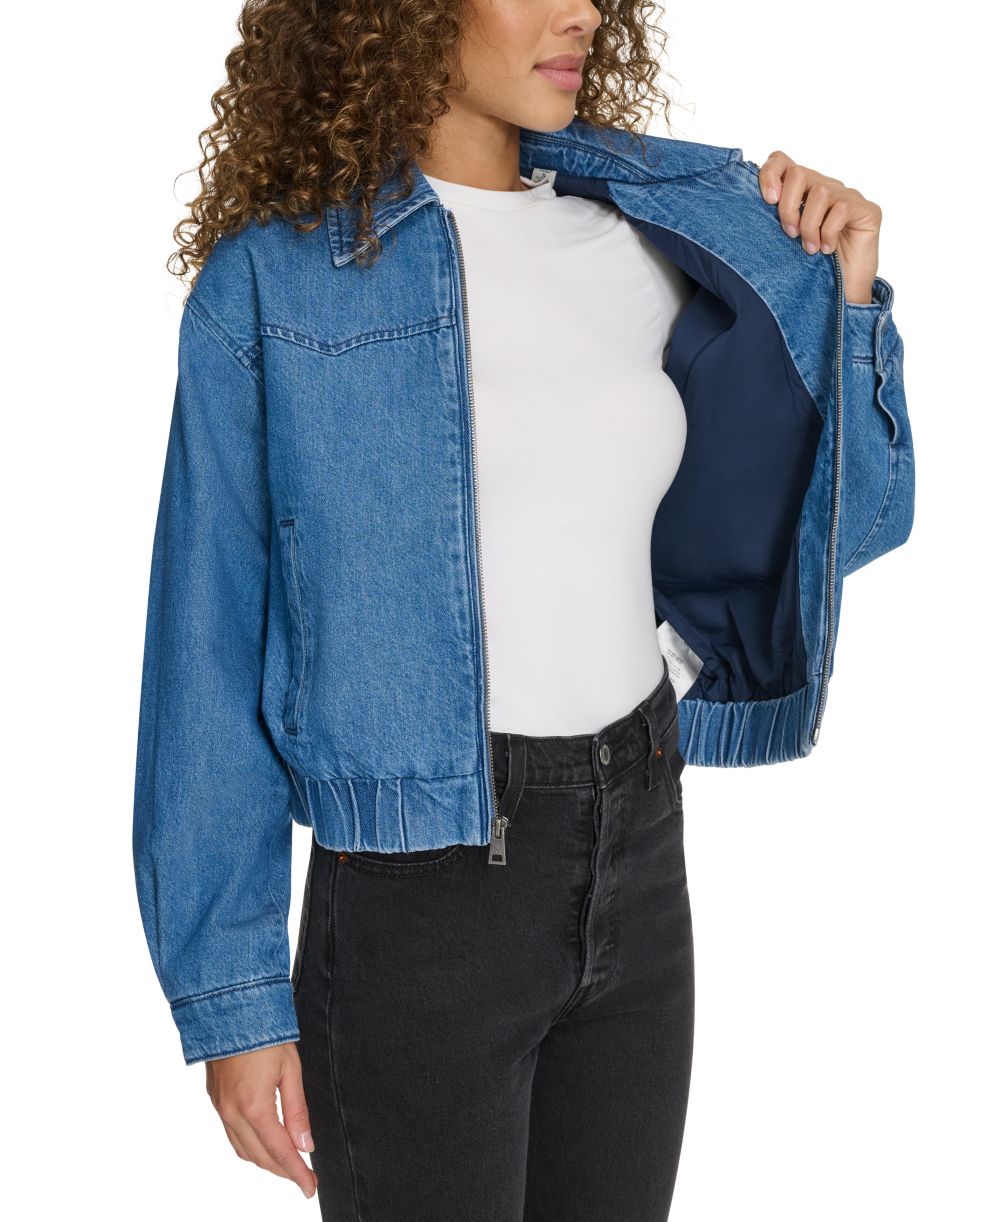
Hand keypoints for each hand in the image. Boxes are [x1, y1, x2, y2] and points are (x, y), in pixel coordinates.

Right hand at [205, 1042, 317, 1199]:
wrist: (229, 1008)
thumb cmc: (264, 1032)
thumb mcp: (291, 1069)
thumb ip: (298, 1110)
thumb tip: (306, 1144)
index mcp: (255, 1107)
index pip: (280, 1152)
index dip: (297, 1173)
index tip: (310, 1187)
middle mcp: (232, 1113)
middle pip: (260, 1157)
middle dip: (283, 1171)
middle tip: (304, 1177)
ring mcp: (220, 1108)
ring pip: (243, 1150)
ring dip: (265, 1161)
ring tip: (287, 1163)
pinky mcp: (215, 1100)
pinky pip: (231, 1135)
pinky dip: (249, 1146)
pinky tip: (264, 1142)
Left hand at [756, 150, 880, 303]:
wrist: (842, 293)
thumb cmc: (811, 268)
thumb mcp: (783, 242)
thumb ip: (773, 219)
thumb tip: (750, 205)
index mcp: (803, 191)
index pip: (782, 161)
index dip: (770, 174)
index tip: (767, 201)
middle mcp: (826, 187)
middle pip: (799, 173)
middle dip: (787, 206)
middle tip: (789, 234)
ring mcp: (849, 196)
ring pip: (821, 191)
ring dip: (809, 225)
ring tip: (809, 248)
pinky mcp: (868, 210)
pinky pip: (841, 208)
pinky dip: (828, 232)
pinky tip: (827, 250)